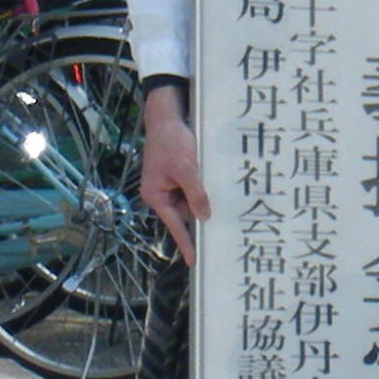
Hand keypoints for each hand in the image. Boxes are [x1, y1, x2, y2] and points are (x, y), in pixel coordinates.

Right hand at [137, 87, 208, 265]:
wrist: (167, 117)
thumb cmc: (172, 142)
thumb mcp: (186, 168)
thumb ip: (195, 193)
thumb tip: (204, 216)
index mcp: (156, 196)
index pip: (174, 225)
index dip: (186, 243)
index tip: (194, 261)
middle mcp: (161, 194)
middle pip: (185, 213)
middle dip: (200, 210)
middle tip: (222, 216)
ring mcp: (169, 185)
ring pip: (191, 200)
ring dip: (203, 196)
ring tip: (213, 183)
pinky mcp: (178, 176)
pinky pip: (192, 189)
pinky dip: (202, 187)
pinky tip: (212, 179)